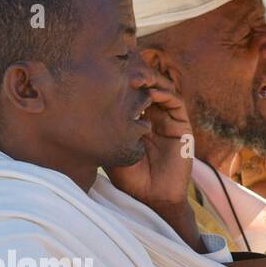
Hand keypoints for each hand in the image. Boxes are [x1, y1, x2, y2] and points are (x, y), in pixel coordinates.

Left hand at [107, 58, 199, 247]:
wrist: (152, 198)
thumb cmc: (130, 178)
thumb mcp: (111, 150)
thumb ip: (105, 131)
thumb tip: (83, 112)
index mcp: (137, 119)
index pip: (131, 93)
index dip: (122, 80)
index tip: (107, 72)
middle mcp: (154, 116)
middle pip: (148, 85)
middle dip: (136, 74)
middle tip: (123, 68)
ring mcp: (168, 120)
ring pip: (162, 89)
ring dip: (151, 80)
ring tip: (137, 77)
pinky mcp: (182, 127)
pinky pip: (176, 103)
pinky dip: (165, 93)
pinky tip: (151, 92)